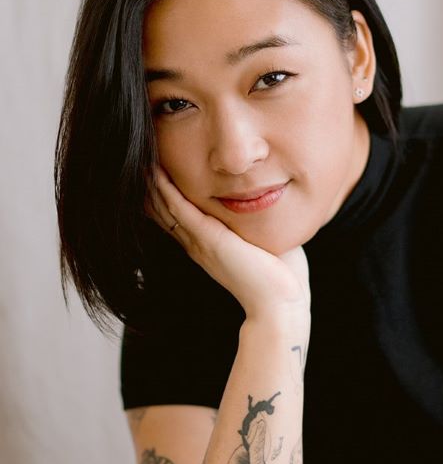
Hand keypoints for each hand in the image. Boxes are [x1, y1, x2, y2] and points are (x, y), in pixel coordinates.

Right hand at [145, 165, 310, 327]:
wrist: (278, 304)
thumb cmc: (280, 278)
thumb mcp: (264, 243)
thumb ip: (260, 224)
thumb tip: (273, 205)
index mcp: (208, 246)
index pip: (178, 217)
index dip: (165, 195)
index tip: (157, 172)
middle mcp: (198, 245)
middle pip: (164, 210)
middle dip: (152, 185)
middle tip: (140, 159)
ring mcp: (200, 242)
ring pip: (166, 207)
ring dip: (153, 183)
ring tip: (142, 159)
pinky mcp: (208, 240)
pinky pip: (179, 209)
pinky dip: (166, 190)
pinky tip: (156, 172)